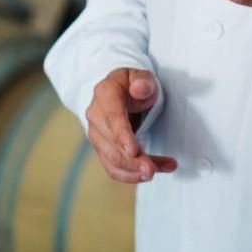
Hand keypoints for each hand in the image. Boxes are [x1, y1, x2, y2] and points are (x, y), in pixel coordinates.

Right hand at [86, 68, 177, 182]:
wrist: (118, 91)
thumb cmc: (133, 84)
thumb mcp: (141, 76)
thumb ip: (143, 81)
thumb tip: (140, 89)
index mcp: (105, 94)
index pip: (112, 118)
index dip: (122, 135)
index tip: (134, 150)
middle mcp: (95, 115)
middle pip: (111, 144)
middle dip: (131, 160)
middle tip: (151, 170)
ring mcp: (96, 134)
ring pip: (112, 159)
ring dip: (134, 170)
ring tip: (156, 171)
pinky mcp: (102, 148)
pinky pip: (112, 167)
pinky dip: (130, 175)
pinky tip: (148, 175)